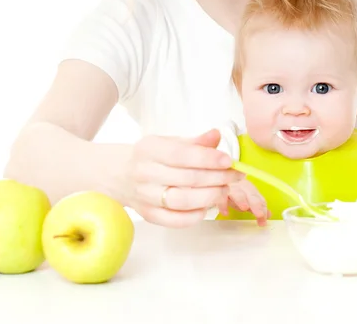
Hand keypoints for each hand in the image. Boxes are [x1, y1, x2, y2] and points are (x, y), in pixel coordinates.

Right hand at [126, 129, 242, 227]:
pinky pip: (175, 220)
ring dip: (210, 197)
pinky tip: (208, 206)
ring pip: (183, 201)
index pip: (183, 155)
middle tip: (236, 175)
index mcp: (150, 149)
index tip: (228, 160)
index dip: (208, 158)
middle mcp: (145, 173)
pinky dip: (195, 216)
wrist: (119, 175)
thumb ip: (194, 142)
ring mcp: (146, 197)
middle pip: (188, 179)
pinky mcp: (149, 215)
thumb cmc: (151, 157)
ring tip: (225, 190)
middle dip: (218, 178)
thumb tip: (216, 135)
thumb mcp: (169, 142)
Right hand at [216, 177, 270, 226]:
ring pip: (236, 192)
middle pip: (250, 194)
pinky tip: (225, 212)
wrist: (217, 176)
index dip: (263, 209)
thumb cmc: (233, 191)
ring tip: (244, 208)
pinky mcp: (217, 188)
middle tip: (259, 214)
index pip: (259, 199)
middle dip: (256, 204)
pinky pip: (220, 195)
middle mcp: (241, 186)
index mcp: (250, 189)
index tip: (264, 220)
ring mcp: (230, 187)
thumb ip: (256, 206)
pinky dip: (223, 203)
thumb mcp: (245, 198)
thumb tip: (268, 215)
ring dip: (241, 199)